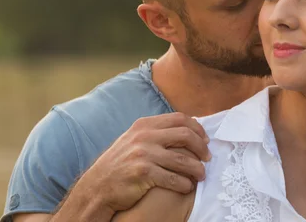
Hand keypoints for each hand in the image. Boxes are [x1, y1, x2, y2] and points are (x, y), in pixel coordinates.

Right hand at [77, 112, 210, 213]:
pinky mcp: (144, 173)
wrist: (97, 187)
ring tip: (201, 175)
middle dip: (201, 147)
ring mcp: (144, 154)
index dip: (197, 128)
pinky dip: (185, 184)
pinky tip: (187, 187)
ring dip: (197, 169)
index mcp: (144, 125)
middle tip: (208, 157)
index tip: (205, 140)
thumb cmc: (119, 164)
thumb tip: (185, 128)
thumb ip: (155, 132)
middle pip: (185, 135)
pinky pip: (174, 178)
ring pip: (183, 159)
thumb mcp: (134, 139)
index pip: (179, 118)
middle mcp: (144, 136)